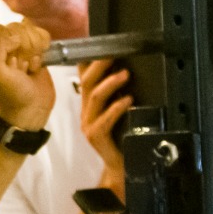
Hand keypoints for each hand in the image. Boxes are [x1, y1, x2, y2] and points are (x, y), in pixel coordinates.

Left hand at [0, 21, 54, 130]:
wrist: (31, 108)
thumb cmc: (10, 94)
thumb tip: (14, 37)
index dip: (8, 43)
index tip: (11, 61)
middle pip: (14, 28)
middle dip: (21, 49)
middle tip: (19, 68)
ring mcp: (15, 46)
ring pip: (28, 30)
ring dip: (31, 51)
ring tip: (26, 68)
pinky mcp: (31, 47)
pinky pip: (40, 35)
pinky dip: (41, 50)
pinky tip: (34, 66)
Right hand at [78, 58, 130, 187]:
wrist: (122, 167)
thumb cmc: (123, 138)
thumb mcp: (118, 112)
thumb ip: (117, 95)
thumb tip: (124, 69)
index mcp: (90, 104)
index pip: (84, 76)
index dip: (91, 60)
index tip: (104, 46)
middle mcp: (86, 112)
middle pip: (87, 83)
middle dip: (100, 66)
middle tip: (114, 54)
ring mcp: (88, 125)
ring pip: (95, 98)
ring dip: (110, 83)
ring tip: (125, 74)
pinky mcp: (96, 137)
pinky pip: (104, 120)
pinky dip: (117, 108)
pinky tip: (128, 100)